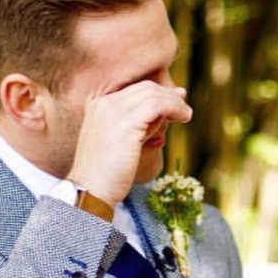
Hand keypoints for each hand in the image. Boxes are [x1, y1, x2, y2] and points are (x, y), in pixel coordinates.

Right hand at [67, 81, 192, 205]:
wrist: (91, 189)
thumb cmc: (108, 173)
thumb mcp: (122, 141)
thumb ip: (138, 124)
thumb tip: (164, 113)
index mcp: (98, 104)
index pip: (134, 89)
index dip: (158, 92)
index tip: (176, 99)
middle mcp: (104, 102)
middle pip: (144, 88)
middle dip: (168, 95)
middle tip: (183, 106)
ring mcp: (113, 110)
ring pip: (153, 94)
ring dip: (175, 103)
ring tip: (186, 115)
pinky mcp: (126, 123)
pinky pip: (158, 105)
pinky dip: (175, 108)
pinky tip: (184, 117)